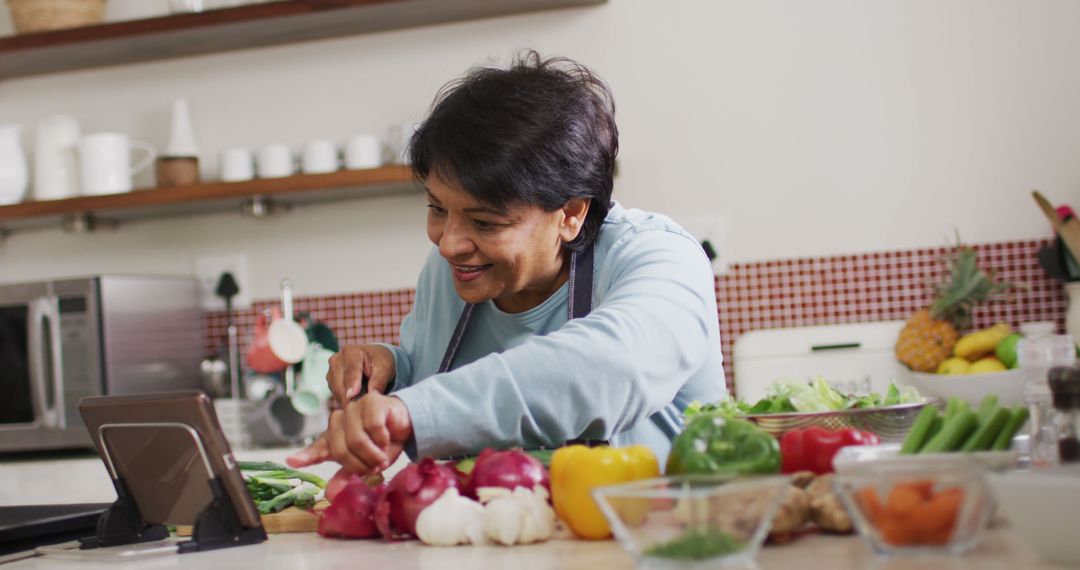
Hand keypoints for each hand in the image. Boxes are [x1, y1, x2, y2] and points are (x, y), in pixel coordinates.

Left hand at [292, 392, 412, 474]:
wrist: (409, 424)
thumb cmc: (385, 442)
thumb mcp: (366, 462)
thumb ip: (349, 475)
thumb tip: (330, 493)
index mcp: (335, 436)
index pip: (318, 448)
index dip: (305, 456)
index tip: (292, 462)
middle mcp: (340, 420)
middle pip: (340, 449)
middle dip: (359, 464)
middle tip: (374, 468)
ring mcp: (354, 409)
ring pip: (356, 439)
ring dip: (373, 454)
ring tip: (382, 457)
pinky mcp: (371, 402)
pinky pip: (373, 427)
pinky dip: (382, 439)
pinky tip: (387, 439)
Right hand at [327, 344, 395, 408]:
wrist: (374, 359)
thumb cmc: (380, 361)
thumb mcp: (385, 368)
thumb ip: (378, 381)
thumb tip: (372, 394)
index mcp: (351, 352)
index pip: (350, 371)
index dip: (352, 384)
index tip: (352, 396)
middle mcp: (337, 359)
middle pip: (340, 383)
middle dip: (350, 397)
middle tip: (362, 409)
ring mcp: (332, 370)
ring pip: (336, 390)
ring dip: (347, 400)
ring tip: (361, 405)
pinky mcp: (331, 380)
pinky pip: (335, 394)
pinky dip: (345, 399)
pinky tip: (356, 402)